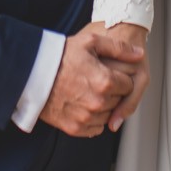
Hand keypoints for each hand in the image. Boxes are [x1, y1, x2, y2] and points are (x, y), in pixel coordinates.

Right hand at [39, 22, 144, 137]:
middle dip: (112, 91)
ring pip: (108, 115)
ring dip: (103, 105)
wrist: (31, 73)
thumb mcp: (90, 42)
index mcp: (105, 81)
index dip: (120, 77)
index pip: (128, 85)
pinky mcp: (74, 128)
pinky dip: (93, 119)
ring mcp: (86, 117)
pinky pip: (95, 128)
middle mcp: (98, 103)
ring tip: (86, 90)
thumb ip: (119, 48)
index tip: (107, 71)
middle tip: (94, 79)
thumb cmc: (60, 55)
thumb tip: (139, 54)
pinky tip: (82, 103)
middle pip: (118, 100)